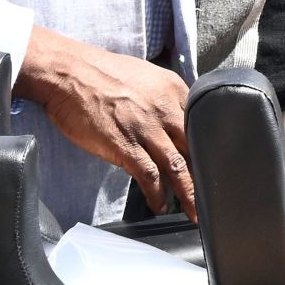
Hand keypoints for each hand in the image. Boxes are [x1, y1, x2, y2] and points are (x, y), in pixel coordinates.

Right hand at [14, 27, 197, 217]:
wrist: (67, 73)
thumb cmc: (101, 73)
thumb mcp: (145, 75)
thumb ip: (163, 97)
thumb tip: (170, 120)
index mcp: (174, 89)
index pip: (202, 122)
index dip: (210, 146)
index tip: (216, 164)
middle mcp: (165, 109)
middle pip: (196, 147)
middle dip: (208, 173)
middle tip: (215, 194)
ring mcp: (146, 129)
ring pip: (178, 166)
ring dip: (189, 193)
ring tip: (195, 212)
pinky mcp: (124, 145)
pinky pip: (149, 175)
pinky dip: (157, 194)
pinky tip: (160, 206)